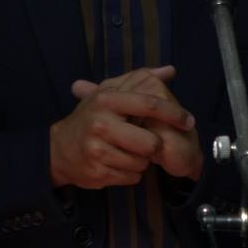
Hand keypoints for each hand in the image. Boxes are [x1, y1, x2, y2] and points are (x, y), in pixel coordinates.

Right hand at [54, 66, 203, 187]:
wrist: (59, 150)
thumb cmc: (89, 119)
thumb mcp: (108, 94)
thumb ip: (139, 80)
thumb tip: (170, 70)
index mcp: (106, 101)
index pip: (149, 105)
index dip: (173, 113)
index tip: (188, 121)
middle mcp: (100, 124)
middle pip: (151, 143)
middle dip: (153, 146)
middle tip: (145, 144)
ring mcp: (97, 150)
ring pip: (142, 163)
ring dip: (141, 161)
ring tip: (127, 152)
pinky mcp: (98, 172)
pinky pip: (132, 177)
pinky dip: (131, 173)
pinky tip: (118, 164)